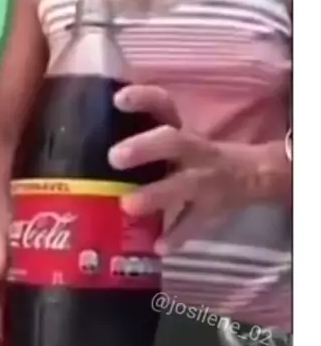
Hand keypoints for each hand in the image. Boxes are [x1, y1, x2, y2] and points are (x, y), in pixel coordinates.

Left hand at [108, 85, 261, 249]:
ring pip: (183, 186)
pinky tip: (159, 247)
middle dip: (144, 148)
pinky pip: (194, 223)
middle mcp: (194, 151)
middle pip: (173, 142)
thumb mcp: (178, 139)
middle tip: (114, 157)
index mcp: (182, 129)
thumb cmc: (197, 155)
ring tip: (128, 205)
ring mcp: (205, 181)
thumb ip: (144, 134)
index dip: (143, 99)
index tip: (118, 98)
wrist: (252, 175)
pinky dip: (177, 236)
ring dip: (156, 196)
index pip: (164, 104)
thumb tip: (94, 128)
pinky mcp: (211, 209)